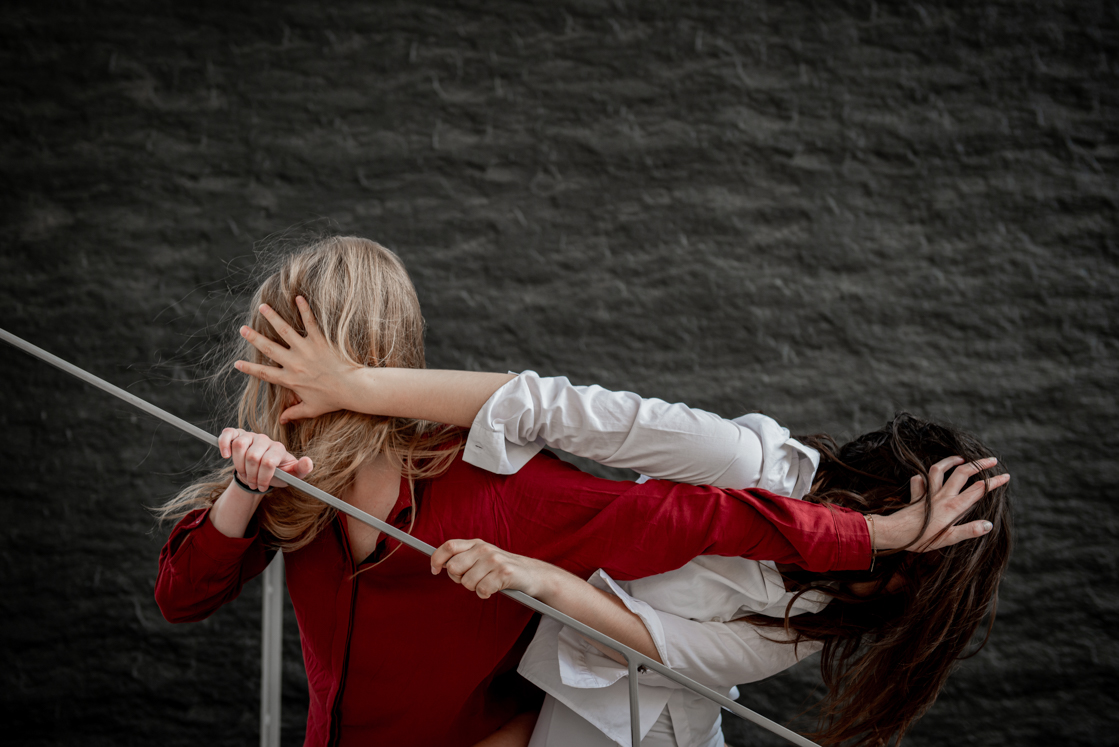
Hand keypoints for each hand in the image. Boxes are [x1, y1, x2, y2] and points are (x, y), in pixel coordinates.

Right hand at [218, 428, 313, 491]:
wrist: (263, 470)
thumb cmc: (278, 472)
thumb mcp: (292, 475)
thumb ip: (302, 469)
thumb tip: (307, 462)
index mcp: (278, 448)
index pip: (268, 462)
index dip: (263, 478)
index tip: (262, 486)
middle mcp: (265, 439)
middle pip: (252, 456)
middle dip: (251, 475)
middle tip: (253, 483)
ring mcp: (250, 436)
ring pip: (239, 445)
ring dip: (239, 466)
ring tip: (245, 474)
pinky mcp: (237, 434)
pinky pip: (228, 433)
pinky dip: (224, 444)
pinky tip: (226, 456)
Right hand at [234, 296, 362, 422]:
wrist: (352, 389)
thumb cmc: (333, 400)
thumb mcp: (311, 409)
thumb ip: (295, 413)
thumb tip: (282, 421)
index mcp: (290, 380)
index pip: (265, 373)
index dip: (250, 369)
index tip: (237, 363)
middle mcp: (294, 363)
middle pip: (269, 348)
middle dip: (254, 338)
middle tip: (242, 329)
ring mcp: (306, 350)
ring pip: (285, 330)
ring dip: (273, 317)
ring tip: (263, 306)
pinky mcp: (319, 341)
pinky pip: (310, 322)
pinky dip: (304, 309)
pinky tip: (298, 297)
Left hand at [430, 539, 552, 599]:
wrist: (532, 574)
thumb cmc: (502, 569)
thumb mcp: (483, 557)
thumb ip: (464, 557)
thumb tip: (440, 565)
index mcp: (476, 543)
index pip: (449, 546)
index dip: (437, 558)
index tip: (434, 570)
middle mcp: (484, 549)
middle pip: (453, 567)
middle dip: (458, 579)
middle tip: (471, 580)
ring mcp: (494, 560)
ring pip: (467, 582)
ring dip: (474, 588)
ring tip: (486, 583)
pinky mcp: (504, 573)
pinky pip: (482, 590)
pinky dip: (485, 594)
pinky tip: (493, 589)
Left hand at [874, 456, 1008, 551]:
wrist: (895, 533)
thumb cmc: (922, 539)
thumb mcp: (948, 539)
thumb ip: (969, 530)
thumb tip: (989, 524)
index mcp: (953, 507)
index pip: (978, 490)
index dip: (994, 482)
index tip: (1006, 476)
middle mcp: (942, 496)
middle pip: (963, 473)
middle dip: (979, 465)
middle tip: (992, 460)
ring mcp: (928, 494)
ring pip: (939, 470)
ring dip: (951, 461)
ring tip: (961, 459)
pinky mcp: (916, 495)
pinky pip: (919, 480)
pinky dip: (924, 476)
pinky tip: (927, 477)